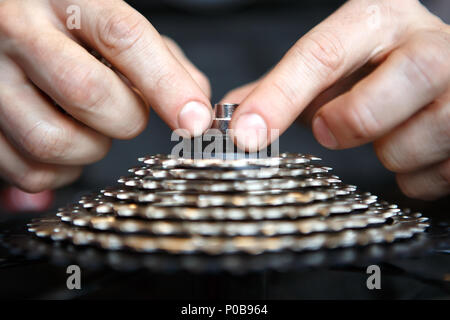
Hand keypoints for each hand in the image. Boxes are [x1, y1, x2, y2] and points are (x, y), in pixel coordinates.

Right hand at [0, 0, 211, 191]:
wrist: (0, 24)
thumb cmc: (66, 27)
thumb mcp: (112, 23)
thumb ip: (160, 58)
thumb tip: (196, 100)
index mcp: (67, 0)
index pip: (123, 37)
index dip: (167, 85)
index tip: (195, 120)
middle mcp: (20, 32)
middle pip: (88, 93)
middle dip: (127, 119)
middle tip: (127, 113)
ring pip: (55, 140)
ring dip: (92, 149)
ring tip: (90, 127)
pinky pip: (33, 171)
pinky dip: (63, 171)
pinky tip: (66, 141)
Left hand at [224, 0, 449, 199]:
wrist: (446, 71)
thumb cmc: (379, 68)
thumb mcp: (334, 63)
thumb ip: (282, 87)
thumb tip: (233, 115)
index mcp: (380, 19)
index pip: (323, 54)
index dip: (279, 98)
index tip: (247, 133)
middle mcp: (432, 44)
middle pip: (391, 88)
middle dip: (352, 121)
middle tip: (333, 128)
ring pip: (414, 140)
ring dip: (387, 152)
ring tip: (387, 133)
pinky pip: (435, 175)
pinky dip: (412, 174)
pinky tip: (414, 148)